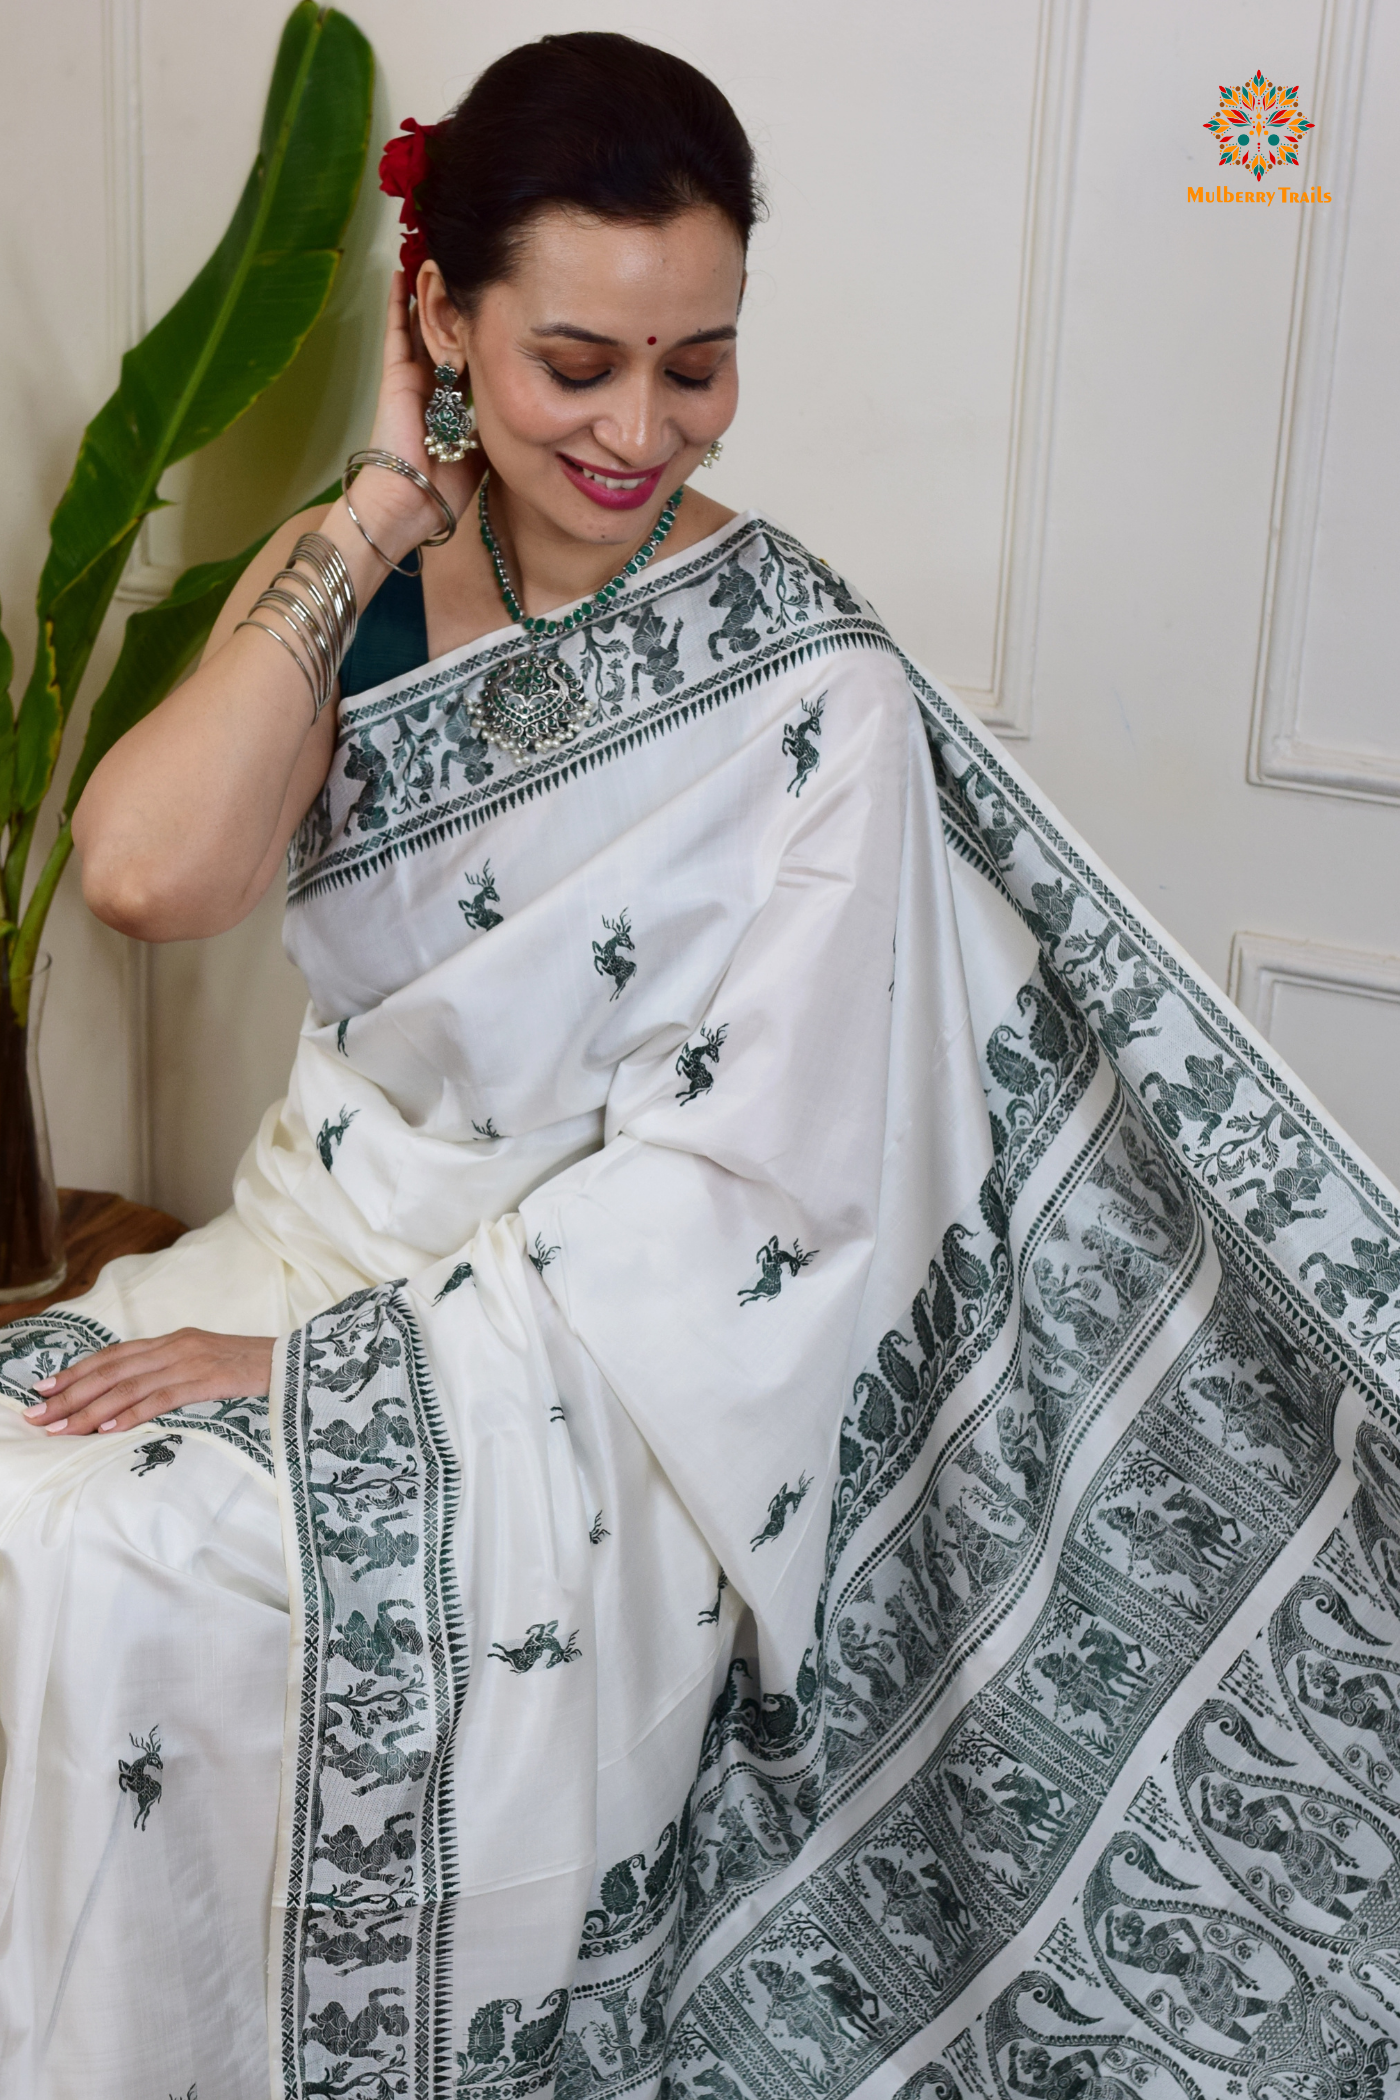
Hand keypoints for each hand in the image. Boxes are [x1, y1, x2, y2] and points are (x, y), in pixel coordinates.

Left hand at [25, 1329, 275, 1437]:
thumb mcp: (205, 1363)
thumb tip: (134, 1394)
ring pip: (127, 1385)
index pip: (112, 1356)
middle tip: (37, 1415)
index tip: (44, 1389)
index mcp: (172, 1341)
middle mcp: (174, 1346)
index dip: (76, 1372)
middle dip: (70, 1394)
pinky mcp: (207, 1379)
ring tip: (61, 1429)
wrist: (296, 1363)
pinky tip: (106, 1429)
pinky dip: (130, 1414)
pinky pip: (160, 1398)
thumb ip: (171, 1372)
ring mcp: (190, 1361)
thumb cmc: (251, 1369)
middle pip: (110, 1371)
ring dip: (89, 1409)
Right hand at [358, 270, 483, 540]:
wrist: (412, 500)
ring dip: (430, 294)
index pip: (470, 359)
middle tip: (468, 273)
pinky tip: (405, 273)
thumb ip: (496, 424)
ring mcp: (412, 377)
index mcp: (453, 404)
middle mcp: (433, 385)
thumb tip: (525, 412)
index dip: (481, 334)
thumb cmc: (446, 487)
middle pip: (446, 335)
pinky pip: (398, 330)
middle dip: (456, 306)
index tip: (497, 308)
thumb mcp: (484, 449)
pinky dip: (400, 302)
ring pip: (423, 325)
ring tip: (437, 258)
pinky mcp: (396, 374)